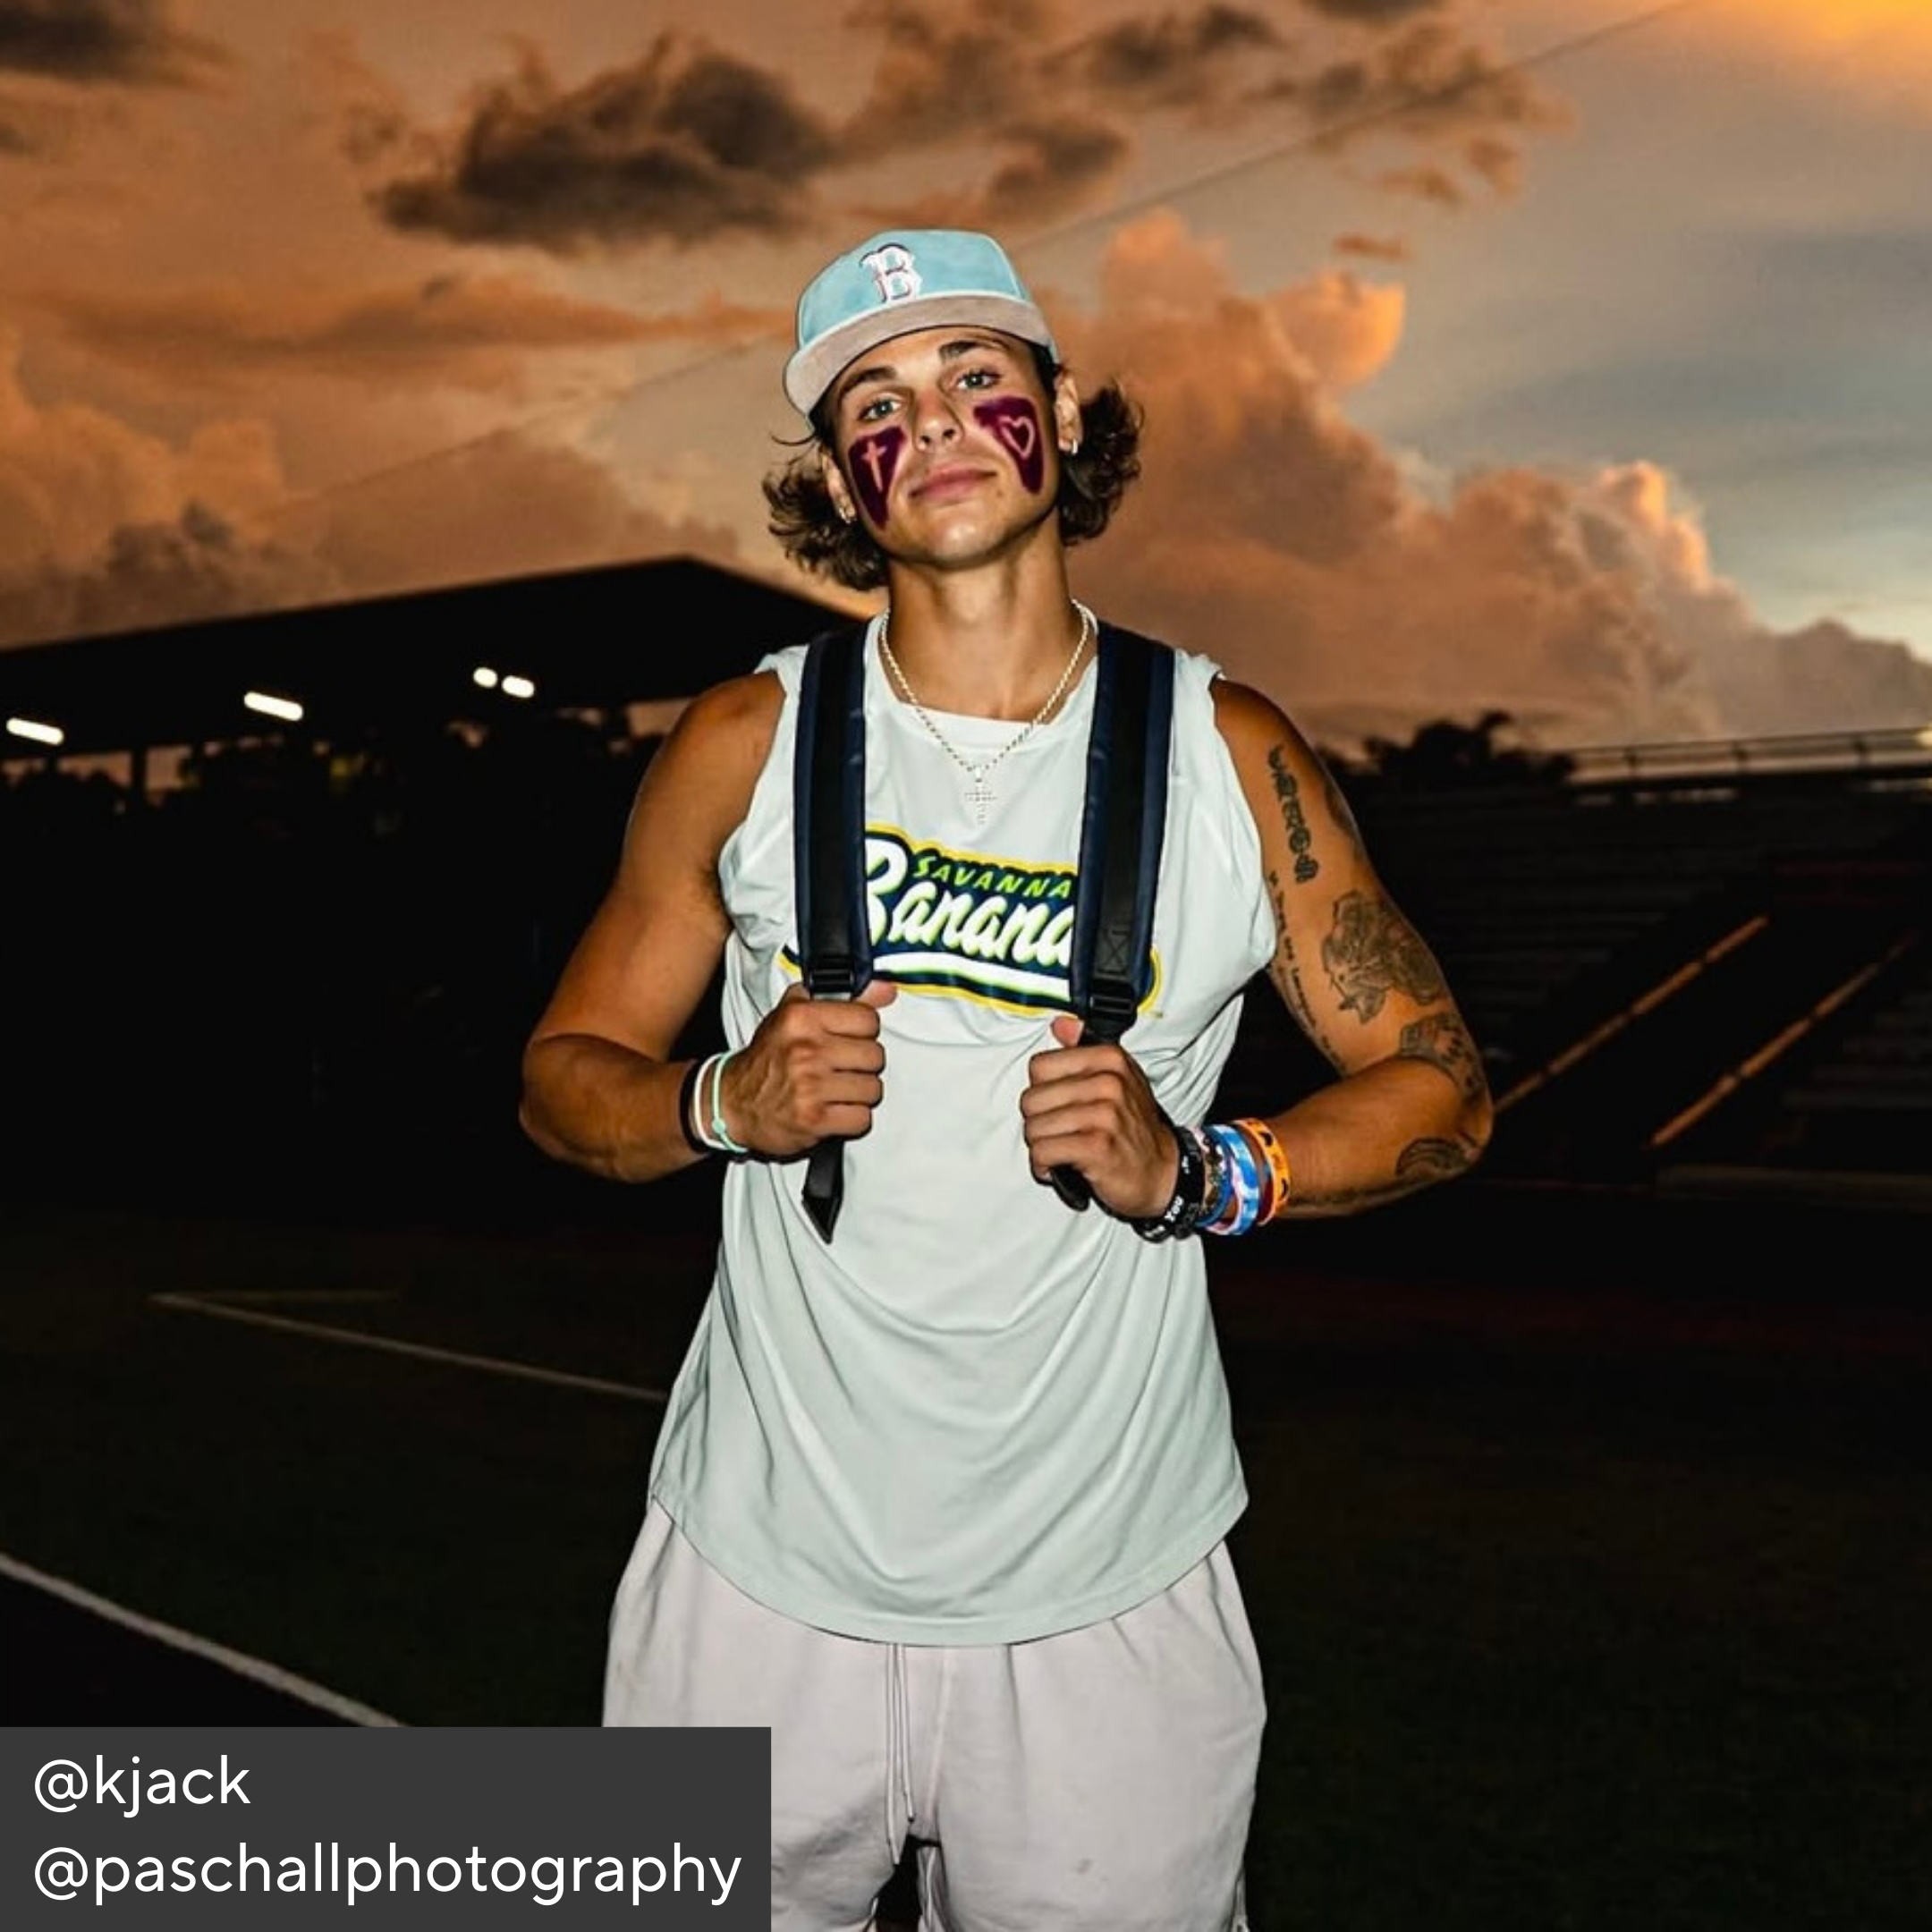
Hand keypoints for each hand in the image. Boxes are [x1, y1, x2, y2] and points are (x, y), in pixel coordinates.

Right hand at [721, 979, 895, 1158]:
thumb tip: (886, 990)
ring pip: (873, 1089)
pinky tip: (835, 1111)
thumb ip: (842, 998)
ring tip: (838, 1090)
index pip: (868, 1019)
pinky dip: (852, 1119)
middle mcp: (806, 1049)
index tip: (850, 1040)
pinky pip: (862, 1118)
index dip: (863, 1032)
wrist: (732, 1102)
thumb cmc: (767, 1058)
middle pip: (875, 1056)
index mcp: (802, 1017)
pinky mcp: (814, 1119)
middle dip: (863, 1066)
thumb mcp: (794, 1015)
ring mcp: (810, 1086)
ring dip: (859, 1094)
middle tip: (842, 1069)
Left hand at [1020, 1015, 1176, 1217]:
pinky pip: (1042, 1152)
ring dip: (1040, 1146)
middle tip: (1058, 1132)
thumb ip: (1084, 1048)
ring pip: (1034, 1128)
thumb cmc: (1134, 1126)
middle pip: (1031, 1100)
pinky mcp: (1097, 1147)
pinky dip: (1044, 1165)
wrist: (1161, 1170)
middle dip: (1038, 1122)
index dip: (1042, 1090)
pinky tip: (1058, 1166)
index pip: (1039, 1067)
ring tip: (1061, 1148)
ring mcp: (1104, 1115)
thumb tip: (1060, 1024)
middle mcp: (1108, 1083)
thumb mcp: (1119, 1077)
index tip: (1058, 1104)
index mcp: (1109, 1059)